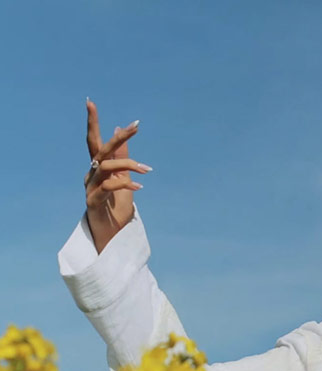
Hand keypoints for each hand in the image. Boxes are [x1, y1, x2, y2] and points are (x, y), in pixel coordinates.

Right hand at [84, 99, 151, 252]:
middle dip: (118, 137)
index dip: (92, 122)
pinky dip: (125, 184)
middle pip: (101, 149)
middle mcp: (91, 174)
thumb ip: (122, 155)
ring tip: (147, 170)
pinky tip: (139, 188)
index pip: (94, 140)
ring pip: (106, 166)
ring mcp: (90, 187)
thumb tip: (119, 129)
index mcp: (98, 167)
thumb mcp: (124, 177)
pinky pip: (108, 187)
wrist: (112, 234)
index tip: (90, 101)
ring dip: (129, 165)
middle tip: (135, 126)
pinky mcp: (92, 202)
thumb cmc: (117, 206)